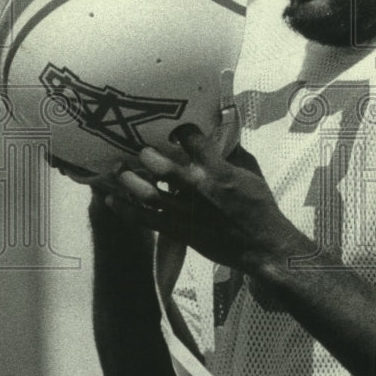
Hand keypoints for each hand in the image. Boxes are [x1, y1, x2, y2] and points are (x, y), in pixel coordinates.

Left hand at [108, 123, 304, 272]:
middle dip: (146, 155)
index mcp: (218, 169)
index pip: (191, 138)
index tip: (175, 131)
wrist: (263, 245)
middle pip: (161, 166)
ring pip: (148, 193)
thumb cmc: (260, 208)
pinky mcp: (179, 230)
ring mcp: (186, 211)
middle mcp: (198, 187)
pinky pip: (146, 219)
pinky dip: (125, 210)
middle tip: (141, 152)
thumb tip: (222, 140)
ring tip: (119, 170)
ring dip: (129, 180)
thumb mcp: (251, 173)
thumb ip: (232, 156)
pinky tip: (112, 200)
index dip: (180, 130)